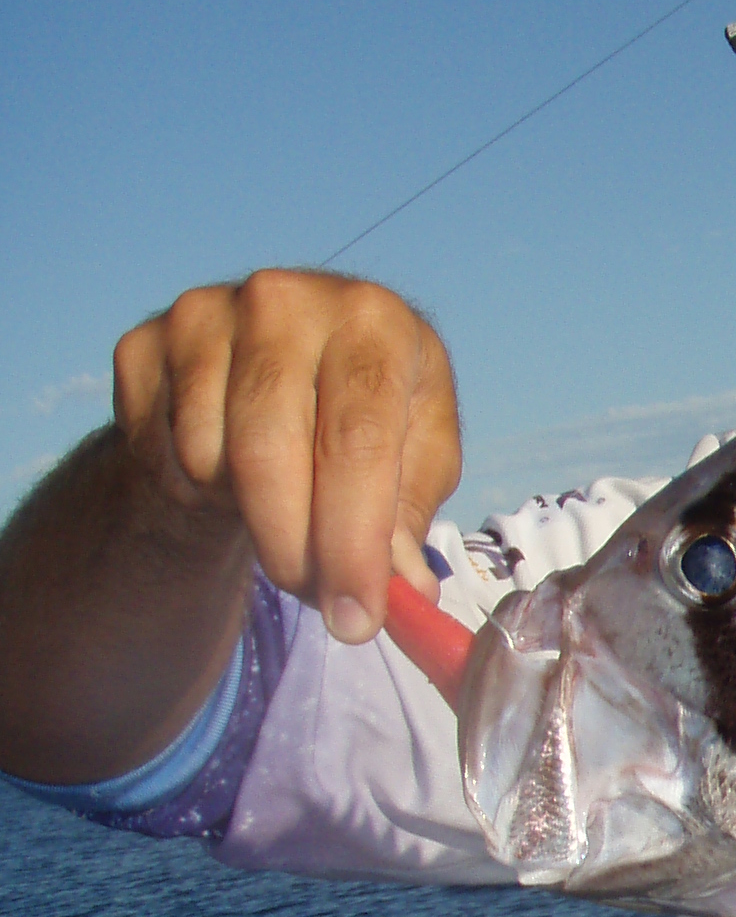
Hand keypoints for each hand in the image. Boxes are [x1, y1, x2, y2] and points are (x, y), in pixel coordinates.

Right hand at [114, 269, 460, 639]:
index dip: (354, 539)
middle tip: (317, 599)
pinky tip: (228, 472)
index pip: (357, 440)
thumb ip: (408, 519)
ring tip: (282, 508)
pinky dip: (195, 489)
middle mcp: (285, 301)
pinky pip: (159, 452)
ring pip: (210, 459)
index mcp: (373, 319)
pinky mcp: (142, 342)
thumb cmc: (363, 418)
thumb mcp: (413, 458)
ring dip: (248, 518)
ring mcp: (203, 314)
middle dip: (295, 550)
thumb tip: (404, 592)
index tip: (356, 615)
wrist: (276, 369)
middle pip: (271, 453)